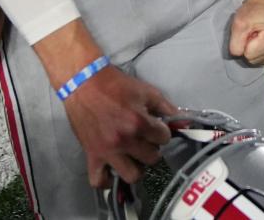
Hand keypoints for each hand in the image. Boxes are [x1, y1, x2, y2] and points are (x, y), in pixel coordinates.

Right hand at [62, 66, 175, 186]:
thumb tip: (180, 119)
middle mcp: (124, 140)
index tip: (156, 128)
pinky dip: (106, 181)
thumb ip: (165, 106)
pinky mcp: (91, 155)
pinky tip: (112, 170)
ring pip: (132, 175)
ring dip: (136, 167)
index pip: (164, 139)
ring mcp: (108, 151)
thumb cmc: (115, 84)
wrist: (84, 82)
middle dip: (152, 148)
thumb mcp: (145, 90)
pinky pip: (99, 181)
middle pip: (152, 158)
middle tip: (145, 140)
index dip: (162, 132)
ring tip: (133, 156)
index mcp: (139, 122)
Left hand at [228, 0, 263, 65]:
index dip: (245, 43)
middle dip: (251, 47)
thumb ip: (235, 43)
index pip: (249, 55)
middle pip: (256, 60)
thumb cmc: (254, 9)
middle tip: (254, 32)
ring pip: (262, 61)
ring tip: (260, 34)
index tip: (249, 31)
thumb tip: (238, 55)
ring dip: (257, 49)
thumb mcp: (239, 22)